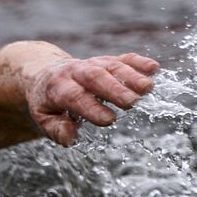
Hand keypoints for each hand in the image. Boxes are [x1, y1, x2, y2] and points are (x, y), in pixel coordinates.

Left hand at [26, 53, 158, 145]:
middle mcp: (76, 72)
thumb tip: (71, 137)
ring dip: (132, 76)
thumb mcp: (43, 118)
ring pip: (112, 66)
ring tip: (148, 89)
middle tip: (132, 103)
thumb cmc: (47, 102)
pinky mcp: (107, 60)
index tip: (109, 120)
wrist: (45, 74)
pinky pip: (123, 58)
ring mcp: (93, 63)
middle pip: (96, 77)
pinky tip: (154, 69)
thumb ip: (56, 129)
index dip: (91, 107)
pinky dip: (139, 62)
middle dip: (115, 89)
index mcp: (58, 87)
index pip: (74, 96)